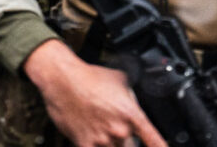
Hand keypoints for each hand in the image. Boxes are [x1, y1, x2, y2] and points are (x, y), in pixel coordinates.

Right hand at [23, 39, 165, 146]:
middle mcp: (119, 129)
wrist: (61, 78)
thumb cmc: (87, 76)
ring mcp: (102, 139)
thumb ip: (133, 94)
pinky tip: (95, 141)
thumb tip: (138, 97)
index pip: (155, 141)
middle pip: (132, 146)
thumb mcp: (120, 79)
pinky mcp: (84, 143)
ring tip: (102, 129)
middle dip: (127, 140)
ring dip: (111, 143)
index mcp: (131, 114)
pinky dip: (97, 146)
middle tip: (116, 129)